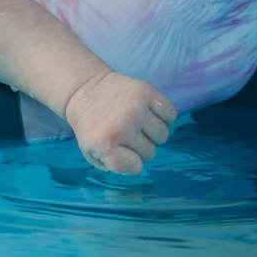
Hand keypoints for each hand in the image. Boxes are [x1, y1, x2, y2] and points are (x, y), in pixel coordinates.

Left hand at [62, 71, 176, 174]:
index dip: (131, 162)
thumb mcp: (91, 151)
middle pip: (151, 153)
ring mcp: (134, 107)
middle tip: (125, 134)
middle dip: (140, 148)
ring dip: (153, 133)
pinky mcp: (145, 91)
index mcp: (104, 144)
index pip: (137, 167)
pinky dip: (164, 117)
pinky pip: (171, 115)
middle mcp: (121, 126)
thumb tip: (136, 166)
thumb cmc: (91, 125)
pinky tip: (147, 112)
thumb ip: (113, 165)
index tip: (120, 151)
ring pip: (163, 135)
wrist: (85, 89)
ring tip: (136, 123)